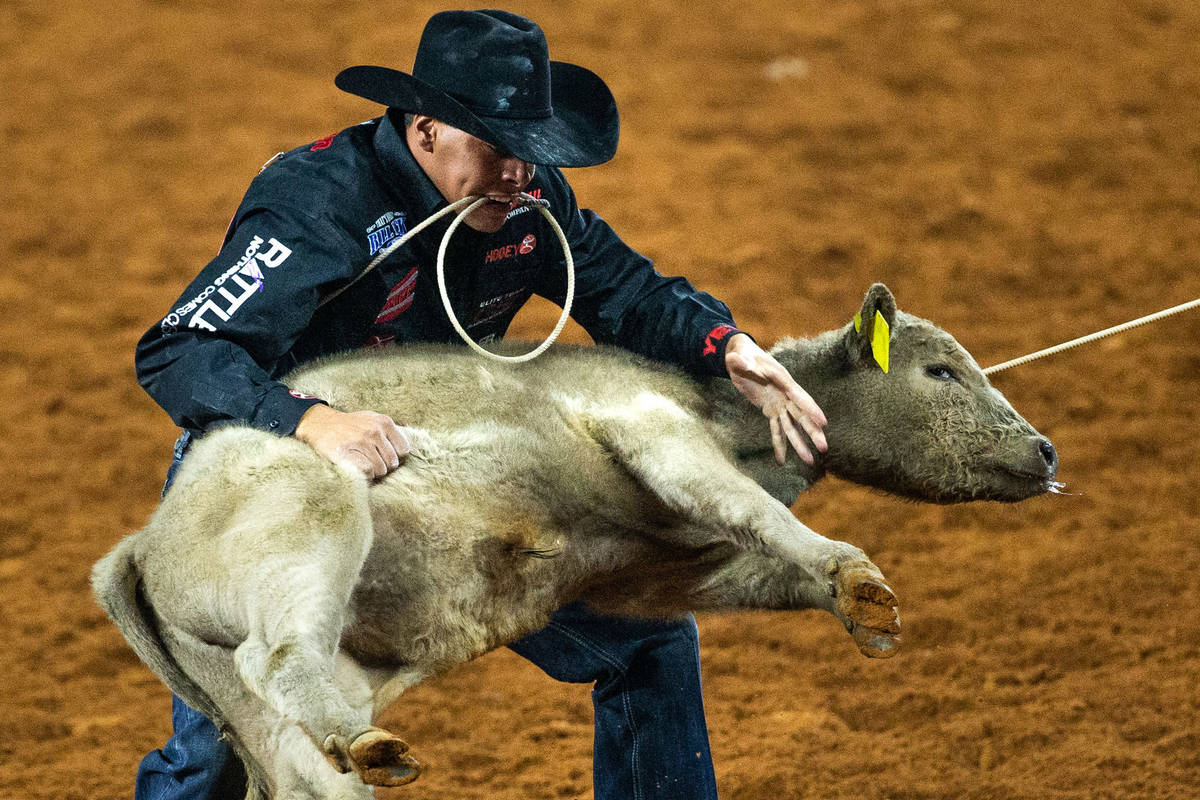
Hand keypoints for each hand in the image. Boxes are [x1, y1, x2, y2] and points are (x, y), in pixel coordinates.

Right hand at [294, 404, 409, 478]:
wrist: (320, 423)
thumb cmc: (349, 425)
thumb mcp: (372, 419)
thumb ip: (389, 432)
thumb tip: (404, 453)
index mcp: (384, 422)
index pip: (403, 450)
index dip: (393, 456)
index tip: (383, 456)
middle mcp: (374, 431)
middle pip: (392, 463)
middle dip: (382, 465)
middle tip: (368, 460)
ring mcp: (361, 441)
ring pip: (380, 470)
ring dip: (372, 472)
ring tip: (361, 463)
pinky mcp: (347, 452)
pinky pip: (367, 472)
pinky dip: (363, 475)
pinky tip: (356, 468)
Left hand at [724, 333, 827, 465]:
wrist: (740, 357)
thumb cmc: (741, 355)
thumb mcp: (738, 357)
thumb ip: (739, 362)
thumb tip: (738, 361)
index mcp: (781, 379)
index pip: (799, 396)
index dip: (811, 409)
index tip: (823, 422)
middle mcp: (785, 393)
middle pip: (801, 415)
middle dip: (812, 431)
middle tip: (823, 448)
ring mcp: (779, 403)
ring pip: (792, 425)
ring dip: (800, 443)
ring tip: (809, 461)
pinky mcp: (770, 410)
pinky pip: (776, 429)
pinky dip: (779, 444)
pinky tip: (781, 460)